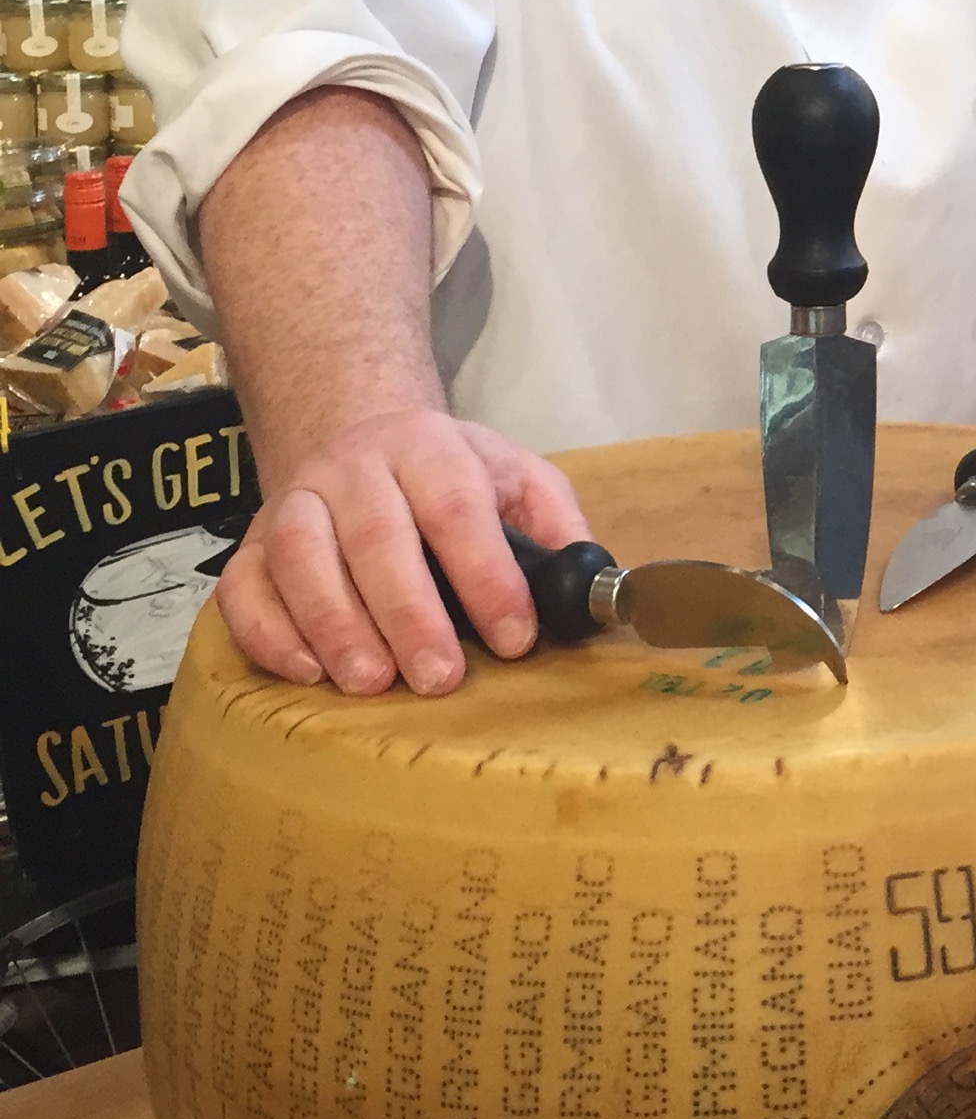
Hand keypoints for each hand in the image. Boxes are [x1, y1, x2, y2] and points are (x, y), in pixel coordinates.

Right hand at [214, 408, 597, 698]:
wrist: (357, 436)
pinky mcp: (248, 545)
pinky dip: (268, 632)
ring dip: (335, 624)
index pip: (457, 506)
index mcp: (428, 447)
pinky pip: (242, 587)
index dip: (486, 575)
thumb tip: (590, 585)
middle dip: (409, 612)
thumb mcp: (514, 477)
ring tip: (372, 682)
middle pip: (376, 534)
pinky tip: (307, 672)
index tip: (515, 639)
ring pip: (301, 556)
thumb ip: (555, 525)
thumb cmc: (448, 477)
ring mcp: (294, 502)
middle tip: (440, 678)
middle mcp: (354, 468)